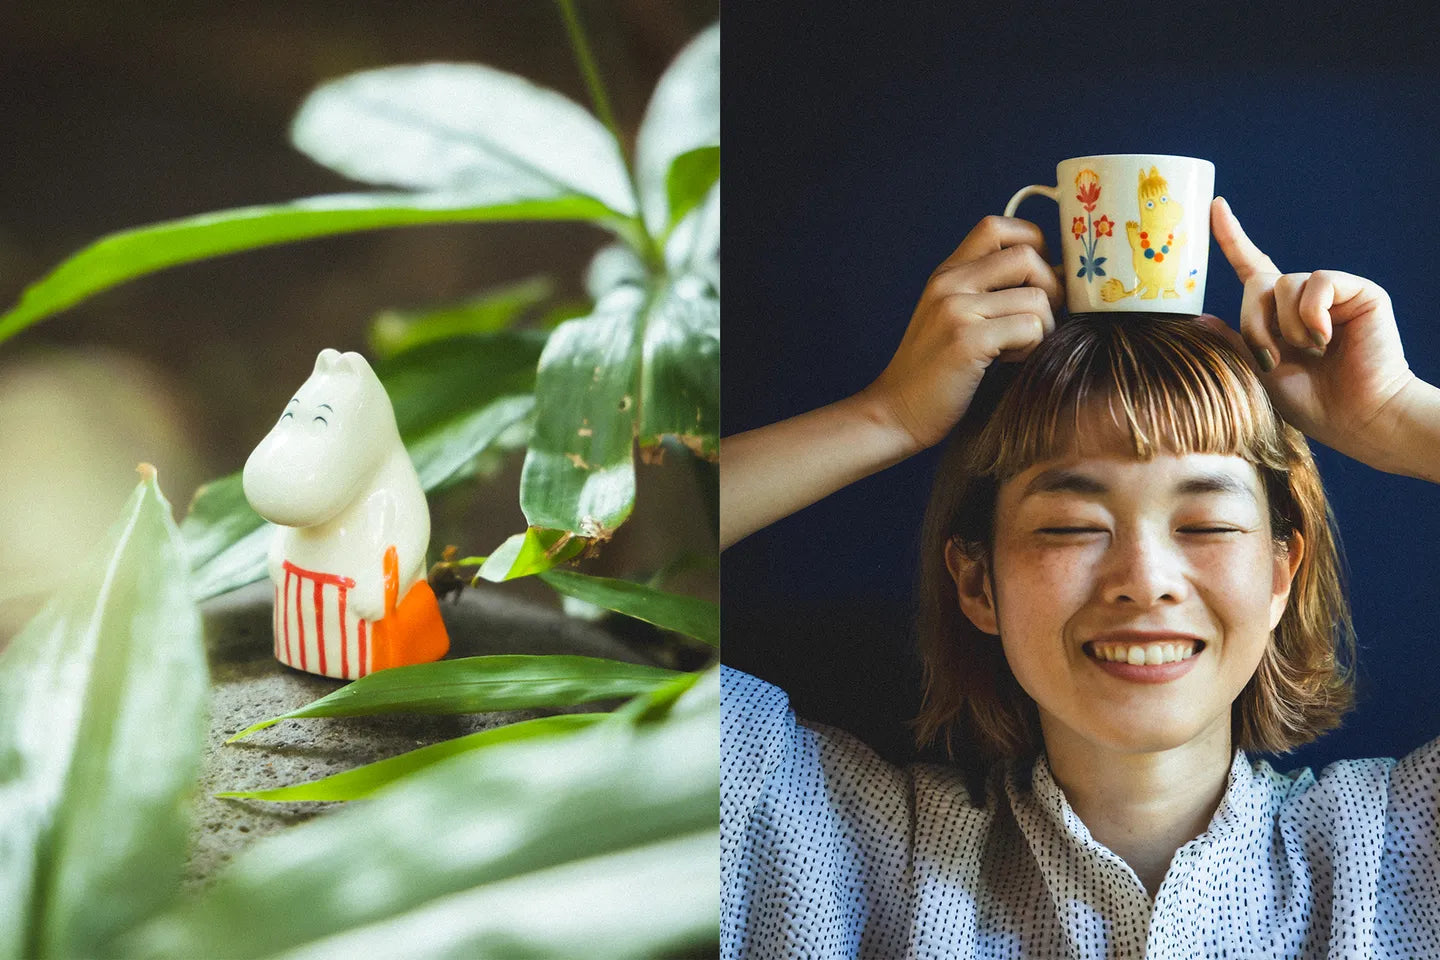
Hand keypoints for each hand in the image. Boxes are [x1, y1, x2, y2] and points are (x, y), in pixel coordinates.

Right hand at [860, 215, 1062, 451]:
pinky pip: (1031, 328)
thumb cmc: (936, 373)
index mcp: (948, 273)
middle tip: (1039, 322)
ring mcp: (956, 310)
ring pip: (1037, 297)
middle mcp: (949, 283)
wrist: (895, 413)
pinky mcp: (966, 341)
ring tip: (1018, 349)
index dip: (1034, 246)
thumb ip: (988, 290)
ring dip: (1044, 327)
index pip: (999, 227)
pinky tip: (1008, 362)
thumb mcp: (953, 317)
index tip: (1036, 281)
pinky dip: (1032, 348)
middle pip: (1028, 256)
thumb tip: (1057, 275)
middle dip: (1051, 289)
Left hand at [1209, 197, 1416, 463]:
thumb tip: (1199, 318)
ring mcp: (1331, 293)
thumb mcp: (1259, 372)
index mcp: (1278, 314)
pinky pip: (1318, 281)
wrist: (1358, 418)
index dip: (1232, 237)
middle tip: (1269, 358)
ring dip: (1286, 324)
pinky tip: (1325, 340)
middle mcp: (1303, 298)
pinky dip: (1312, 313)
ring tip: (1308, 353)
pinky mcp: (1358, 291)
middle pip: (1258, 281)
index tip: (1215, 206)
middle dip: (1254, 321)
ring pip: (1285, 283)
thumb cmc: (1312, 403)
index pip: (1251, 267)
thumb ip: (1234, 341)